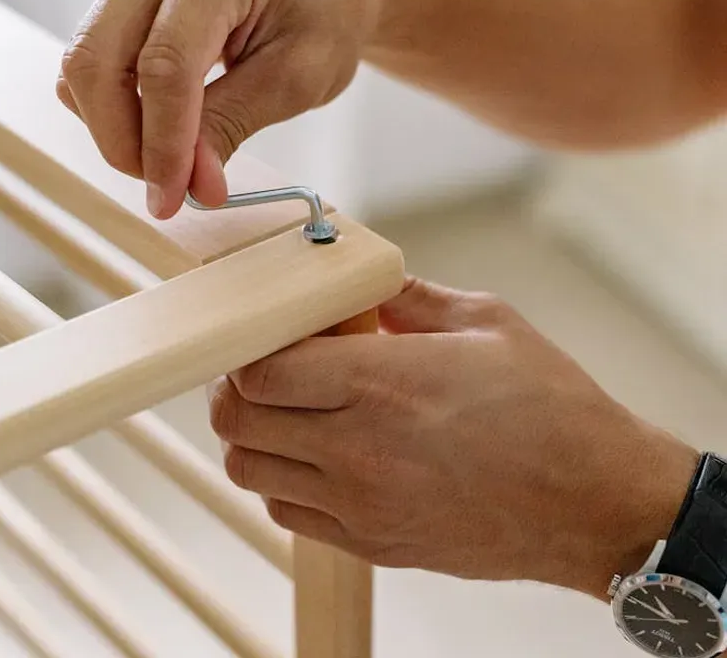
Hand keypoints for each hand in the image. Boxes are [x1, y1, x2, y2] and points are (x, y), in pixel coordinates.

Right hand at [57, 0, 375, 217]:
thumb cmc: (326, 19)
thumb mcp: (295, 80)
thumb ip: (232, 125)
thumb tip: (188, 184)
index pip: (164, 66)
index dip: (163, 143)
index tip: (171, 198)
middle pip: (96, 60)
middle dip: (121, 140)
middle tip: (165, 187)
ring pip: (85, 62)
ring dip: (115, 126)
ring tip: (171, 157)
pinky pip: (95, 57)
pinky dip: (116, 104)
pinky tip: (159, 124)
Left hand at [209, 277, 697, 596]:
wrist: (594, 501)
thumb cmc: (549, 406)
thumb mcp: (485, 322)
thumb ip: (409, 297)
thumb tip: (364, 285)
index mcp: (380, 381)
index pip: (260, 370)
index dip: (245, 349)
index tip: (262, 335)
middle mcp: (357, 447)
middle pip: (240, 421)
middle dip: (234, 387)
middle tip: (261, 366)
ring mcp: (360, 503)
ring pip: (251, 471)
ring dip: (252, 434)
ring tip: (285, 409)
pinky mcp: (372, 542)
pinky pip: (287, 512)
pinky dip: (280, 480)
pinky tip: (313, 455)